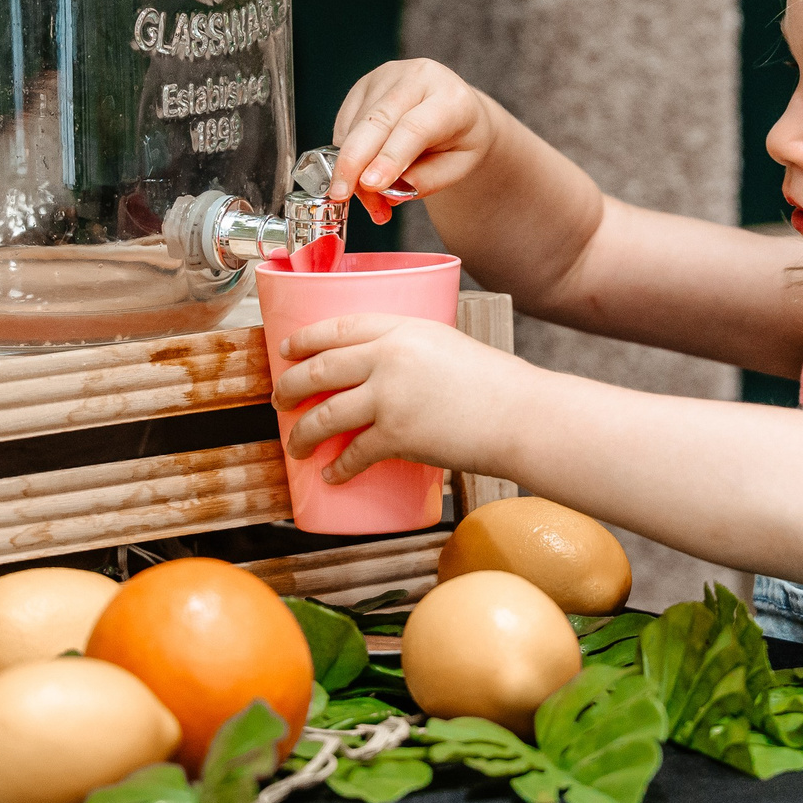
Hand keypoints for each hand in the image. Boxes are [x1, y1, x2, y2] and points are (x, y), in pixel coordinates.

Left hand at [272, 315, 520, 481]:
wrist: (523, 416)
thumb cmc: (497, 386)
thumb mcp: (450, 348)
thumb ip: (413, 355)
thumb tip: (384, 376)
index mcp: (404, 328)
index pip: (339, 326)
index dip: (305, 339)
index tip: (287, 350)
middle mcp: (389, 356)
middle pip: (320, 369)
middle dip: (290, 387)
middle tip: (279, 400)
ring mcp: (390, 396)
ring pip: (326, 414)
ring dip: (303, 433)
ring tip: (296, 446)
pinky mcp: (398, 434)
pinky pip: (354, 453)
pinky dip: (339, 468)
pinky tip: (331, 476)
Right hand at [329, 59, 509, 223]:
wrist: (458, 108)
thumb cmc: (460, 139)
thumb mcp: (459, 167)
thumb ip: (427, 181)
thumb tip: (387, 192)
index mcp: (451, 98)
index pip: (414, 128)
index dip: (390, 157)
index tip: (370, 184)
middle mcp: (418, 78)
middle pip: (377, 120)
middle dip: (354, 160)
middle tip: (341, 194)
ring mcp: (388, 76)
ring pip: (357, 125)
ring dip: (352, 166)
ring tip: (369, 198)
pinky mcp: (365, 83)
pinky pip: (346, 123)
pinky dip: (346, 154)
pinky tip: (362, 173)